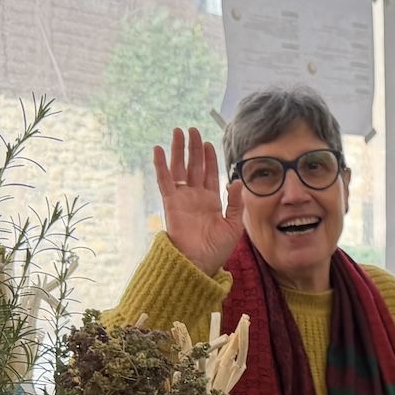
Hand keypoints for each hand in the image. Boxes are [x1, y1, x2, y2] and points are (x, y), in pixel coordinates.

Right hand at [152, 126, 244, 277]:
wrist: (199, 264)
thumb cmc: (216, 250)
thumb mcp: (233, 226)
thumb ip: (235, 203)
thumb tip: (236, 181)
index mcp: (211, 201)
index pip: (209, 174)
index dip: (209, 158)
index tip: (208, 143)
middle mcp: (195, 197)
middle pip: (193, 166)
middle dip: (193, 148)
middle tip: (192, 130)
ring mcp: (182, 199)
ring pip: (179, 168)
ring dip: (178, 150)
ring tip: (178, 132)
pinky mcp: (171, 203)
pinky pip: (165, 181)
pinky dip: (161, 165)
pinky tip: (158, 149)